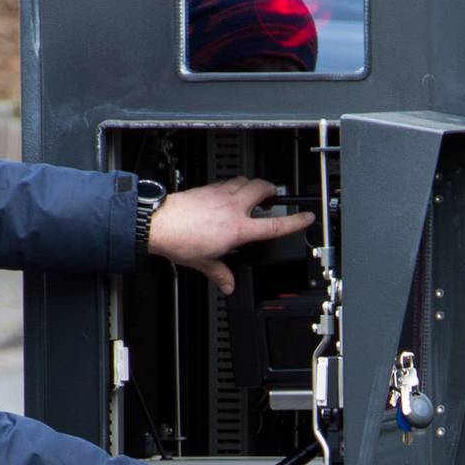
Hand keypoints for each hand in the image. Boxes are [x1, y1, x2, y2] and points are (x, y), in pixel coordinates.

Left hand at [147, 177, 314, 293]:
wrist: (159, 223)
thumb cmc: (180, 240)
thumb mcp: (204, 263)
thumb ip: (220, 274)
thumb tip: (228, 284)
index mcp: (237, 229)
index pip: (274, 225)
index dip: (295, 221)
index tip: (306, 217)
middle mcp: (232, 207)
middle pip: (262, 188)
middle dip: (272, 190)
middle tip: (274, 198)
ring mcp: (220, 194)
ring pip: (246, 180)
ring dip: (254, 184)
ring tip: (254, 193)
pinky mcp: (208, 188)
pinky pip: (228, 181)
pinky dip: (234, 184)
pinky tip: (229, 193)